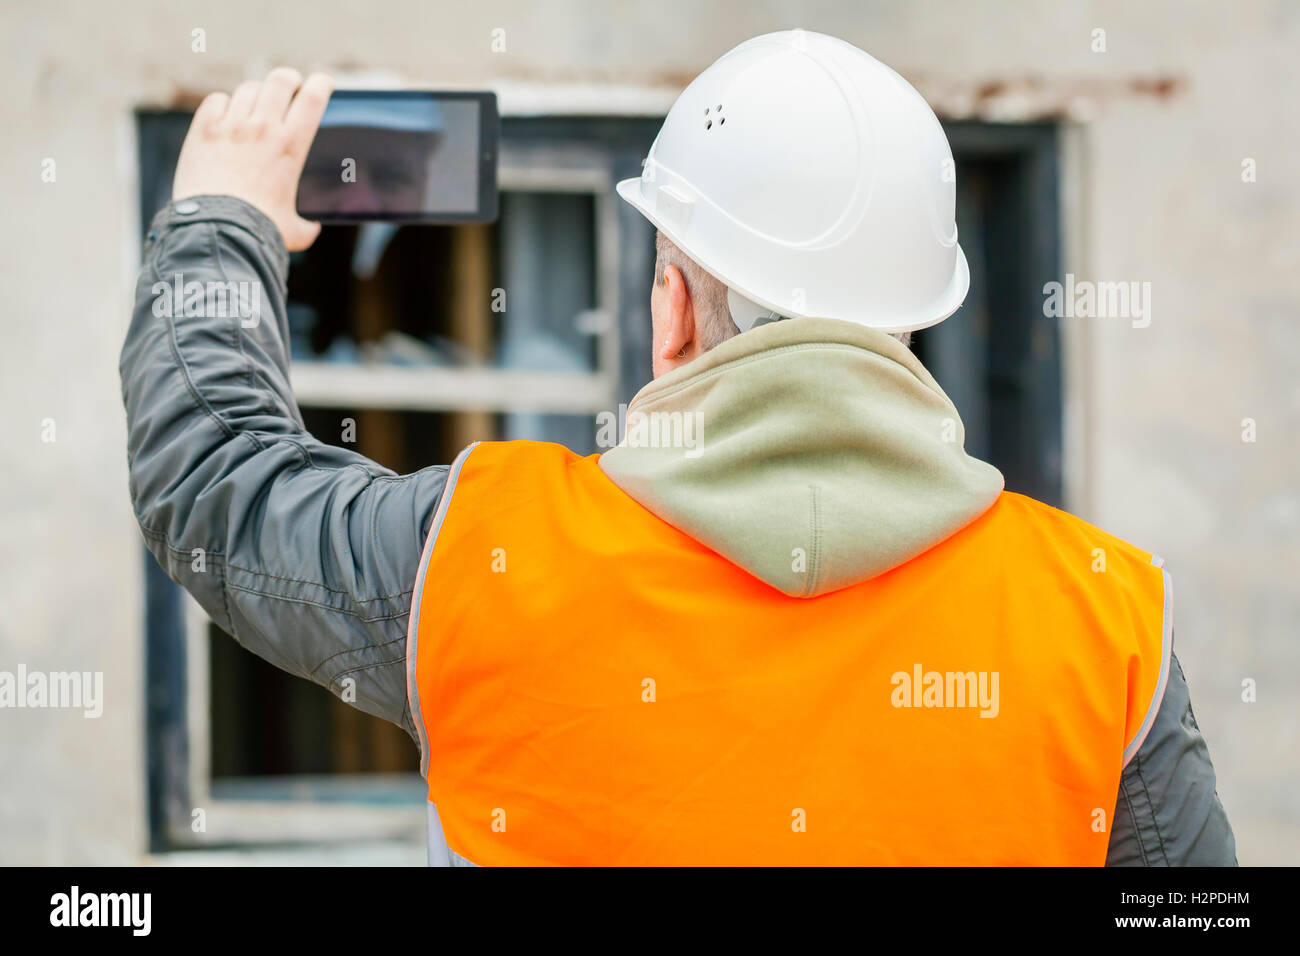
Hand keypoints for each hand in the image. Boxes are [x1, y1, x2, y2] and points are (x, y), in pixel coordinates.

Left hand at [173, 68, 333, 251]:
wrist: (218, 230)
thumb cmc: (260, 230)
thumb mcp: (295, 230)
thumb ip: (307, 225)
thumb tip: (312, 228)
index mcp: (291, 146)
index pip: (313, 98)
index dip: (322, 83)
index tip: (323, 83)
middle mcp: (262, 128)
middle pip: (280, 80)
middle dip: (289, 79)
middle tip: (291, 85)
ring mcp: (231, 126)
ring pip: (249, 89)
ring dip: (257, 94)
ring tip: (257, 105)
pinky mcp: (204, 131)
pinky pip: (217, 100)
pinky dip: (224, 104)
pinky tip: (226, 116)